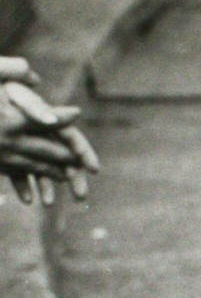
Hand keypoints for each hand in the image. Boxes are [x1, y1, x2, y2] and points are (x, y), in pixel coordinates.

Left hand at [1, 61, 100, 205]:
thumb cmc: (1, 94)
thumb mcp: (18, 96)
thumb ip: (40, 108)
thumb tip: (73, 114)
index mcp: (47, 118)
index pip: (72, 138)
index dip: (85, 154)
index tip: (94, 170)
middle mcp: (39, 134)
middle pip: (63, 158)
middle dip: (73, 179)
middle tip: (81, 196)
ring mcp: (24, 145)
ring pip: (42, 168)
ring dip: (47, 187)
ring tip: (48, 204)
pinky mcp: (7, 155)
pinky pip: (19, 173)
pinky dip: (23, 186)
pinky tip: (27, 200)